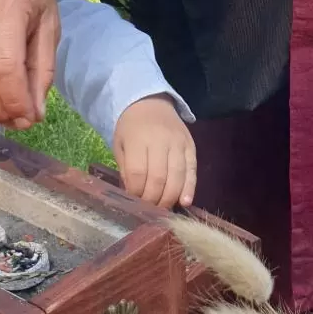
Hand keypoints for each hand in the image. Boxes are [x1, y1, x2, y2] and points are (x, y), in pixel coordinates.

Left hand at [111, 95, 196, 209]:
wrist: (149, 102)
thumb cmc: (130, 127)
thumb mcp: (120, 145)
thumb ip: (126, 170)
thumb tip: (134, 196)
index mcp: (138, 140)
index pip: (138, 173)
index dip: (136, 193)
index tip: (134, 204)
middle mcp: (160, 141)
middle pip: (159, 178)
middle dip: (153, 200)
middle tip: (149, 211)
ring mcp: (178, 143)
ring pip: (177, 177)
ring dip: (170, 198)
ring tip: (163, 210)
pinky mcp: (191, 146)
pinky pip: (192, 170)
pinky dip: (189, 188)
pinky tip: (184, 202)